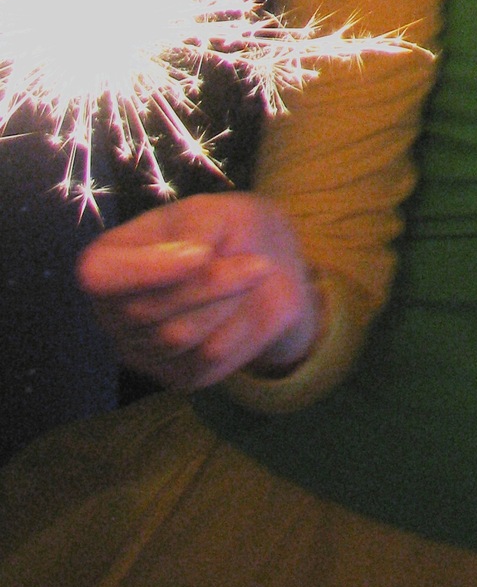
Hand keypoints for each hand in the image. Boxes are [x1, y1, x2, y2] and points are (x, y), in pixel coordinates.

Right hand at [76, 192, 321, 391]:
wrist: (267, 267)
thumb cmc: (228, 231)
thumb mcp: (215, 212)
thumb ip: (197, 229)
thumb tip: (192, 256)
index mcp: (109, 260)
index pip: (98, 275)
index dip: (146, 270)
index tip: (202, 254)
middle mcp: (113, 310)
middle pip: (146, 310)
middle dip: (210, 283)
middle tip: (257, 263)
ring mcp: (143, 349)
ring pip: (178, 337)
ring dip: (228, 303)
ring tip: (249, 279)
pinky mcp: (179, 374)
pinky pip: (207, 359)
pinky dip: (238, 328)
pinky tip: (243, 309)